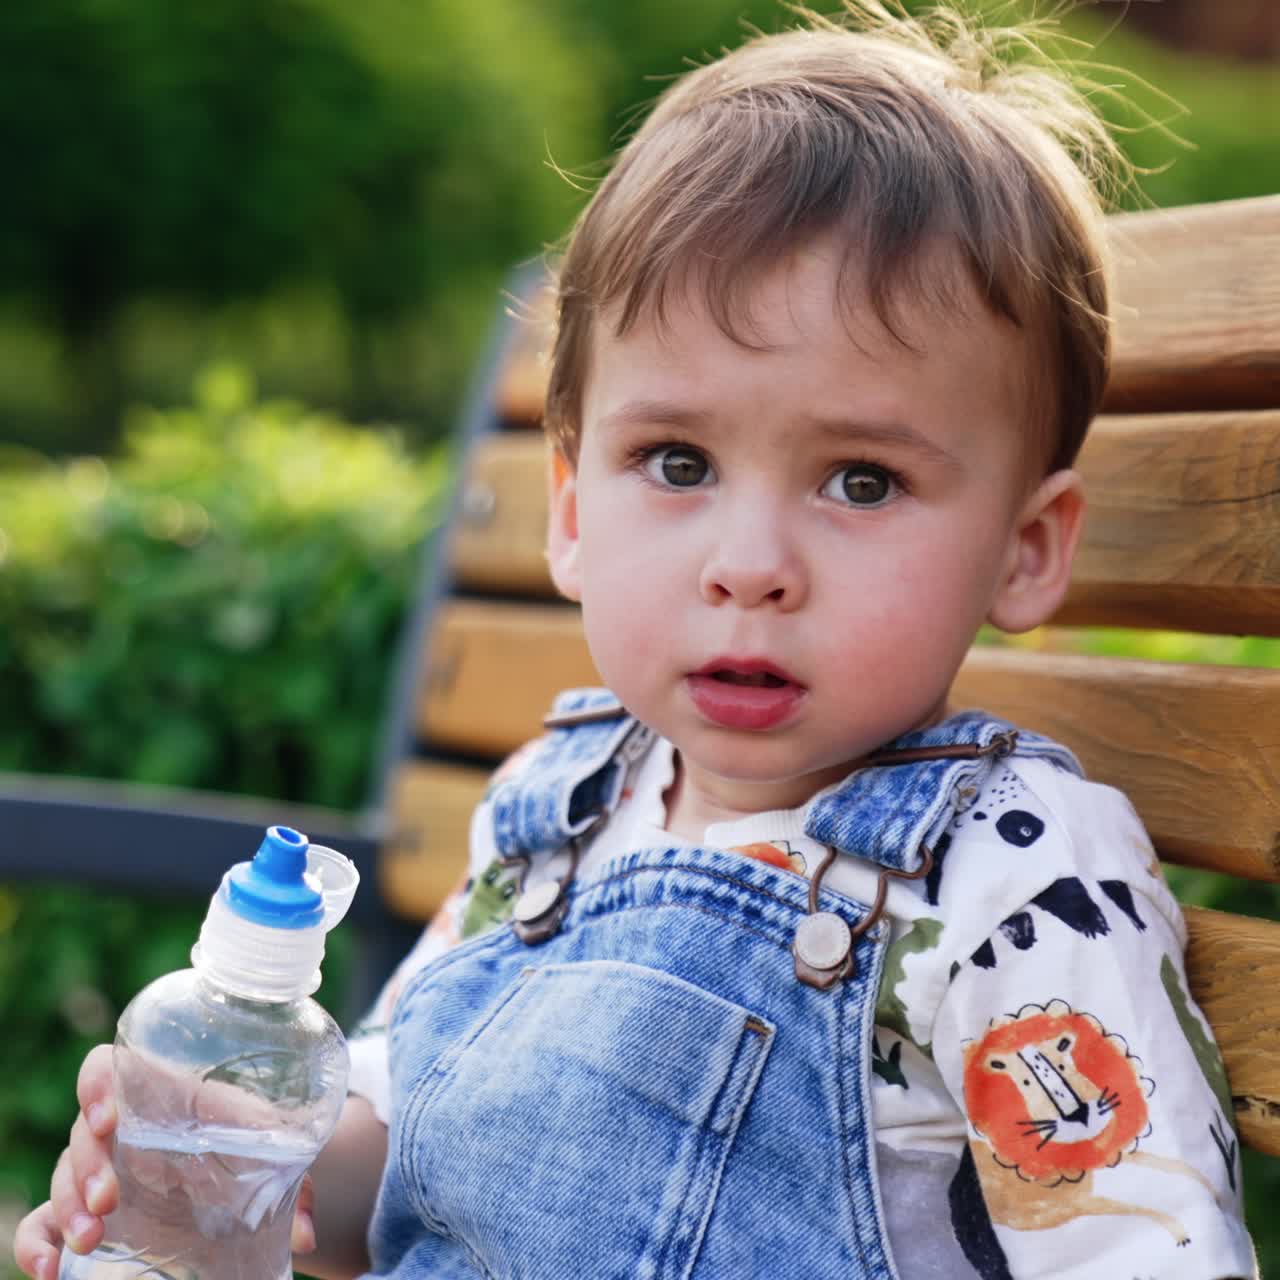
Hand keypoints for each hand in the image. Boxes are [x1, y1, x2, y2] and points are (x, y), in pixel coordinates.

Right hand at [10, 1044, 318, 1278]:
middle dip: (87, 1165)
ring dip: (68, 1208)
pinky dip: (36, 1244)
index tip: (109, 1118)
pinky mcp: (87, 1212)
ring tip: (90, 1239)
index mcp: (158, 1093)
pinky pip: (42, 1222)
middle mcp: (120, 1129)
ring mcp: (100, 1170)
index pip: (106, 1068)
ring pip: (62, 1177)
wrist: (237, 1176)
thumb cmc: (245, 1143)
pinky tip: (49, 1270)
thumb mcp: (268, 1149)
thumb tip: (306, 1234)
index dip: (97, 1086)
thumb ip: (290, 1177)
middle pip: (83, 1132)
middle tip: (108, 1199)